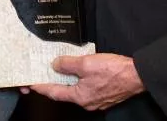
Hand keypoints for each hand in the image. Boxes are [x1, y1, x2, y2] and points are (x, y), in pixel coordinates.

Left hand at [27, 53, 144, 110]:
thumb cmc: (113, 70)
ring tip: (56, 72)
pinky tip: (78, 73)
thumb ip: (68, 64)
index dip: (41, 86)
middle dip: (52, 84)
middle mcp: (86, 102)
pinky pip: (86, 88)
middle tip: (40, 77)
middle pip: (64, 93)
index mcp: (80, 96)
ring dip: (66, 82)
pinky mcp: (104, 95)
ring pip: (75, 90)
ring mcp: (96, 100)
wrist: (137, 76)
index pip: (54, 92)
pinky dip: (78, 81)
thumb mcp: (87, 63)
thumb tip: (55, 65)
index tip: (29, 83)